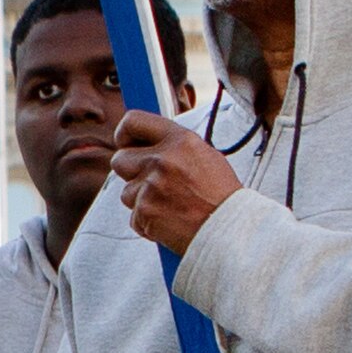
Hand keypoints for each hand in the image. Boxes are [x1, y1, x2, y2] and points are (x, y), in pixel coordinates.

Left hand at [107, 110, 239, 253]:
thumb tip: (148, 144)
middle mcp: (162, 160)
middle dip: (130, 172)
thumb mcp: (204, 157)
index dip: (124, 133)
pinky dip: (148, 223)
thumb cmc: (221, 196)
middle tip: (148, 182)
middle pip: (120, 160)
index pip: (134, 121)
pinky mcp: (145, 213)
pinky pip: (134, 217)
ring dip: (142, 201)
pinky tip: (170, 222)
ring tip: (170, 207)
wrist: (232, 231)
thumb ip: (174, 147)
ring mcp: (151, 187)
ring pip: (127, 192)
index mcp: (180, 141)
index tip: (125, 143)